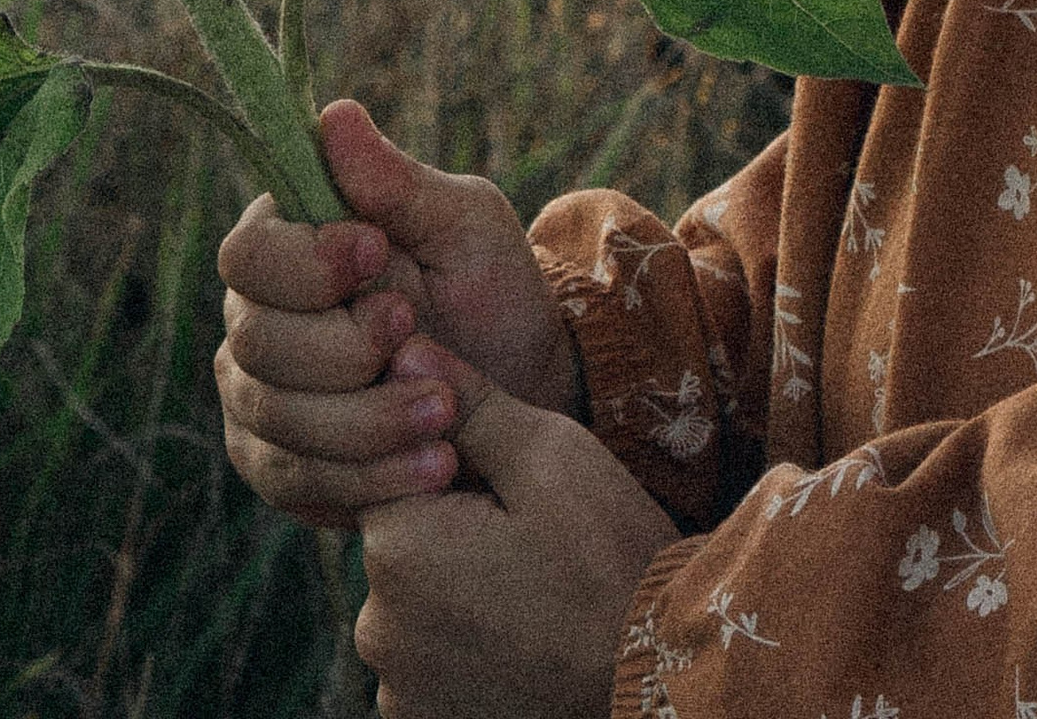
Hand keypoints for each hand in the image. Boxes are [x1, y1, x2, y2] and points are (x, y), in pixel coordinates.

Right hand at [215, 97, 580, 527]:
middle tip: (424, 348)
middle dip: (347, 354)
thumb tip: (334, 114)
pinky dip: (367, 479)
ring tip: (447, 414)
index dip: (304, 264)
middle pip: (256, 343)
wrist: (518, 394)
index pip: (248, 254)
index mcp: (291, 242)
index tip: (376, 255)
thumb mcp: (463, 226)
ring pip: (275, 419)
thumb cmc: (489, 292)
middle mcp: (257, 318)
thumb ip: (397, 183)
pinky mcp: (279, 467)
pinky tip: (432, 469)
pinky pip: (295, 481)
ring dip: (368, 422)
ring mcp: (258, 398)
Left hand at [358, 383, 675, 718]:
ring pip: (415, 603)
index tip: (508, 479)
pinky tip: (523, 637)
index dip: (451, 461)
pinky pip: (428, 660)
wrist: (660, 680)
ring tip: (535, 591)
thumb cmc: (610, 557)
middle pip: (400, 540)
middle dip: (453, 526)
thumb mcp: (548, 454)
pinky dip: (465, 645)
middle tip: (534, 538)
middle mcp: (376, 626)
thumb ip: (465, 402)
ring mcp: (396, 688)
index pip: (389, 470)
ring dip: (457, 589)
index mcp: (396, 548)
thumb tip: (401, 350)